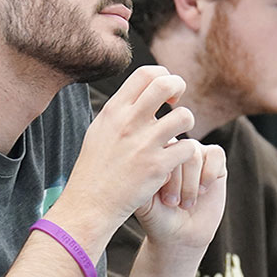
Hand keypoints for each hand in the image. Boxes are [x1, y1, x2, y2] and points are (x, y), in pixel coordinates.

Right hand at [52, 66, 212, 242]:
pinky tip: (176, 160)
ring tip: (179, 134)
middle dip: (179, 87)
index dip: (162, 76)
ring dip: (186, 123)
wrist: (89, 203)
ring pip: (184, 116)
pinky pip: (186, 148)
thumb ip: (119, 112)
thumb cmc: (94, 169)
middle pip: (165, 84)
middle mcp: (128, 122)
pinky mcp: (156, 167)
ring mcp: (143, 144)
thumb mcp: (99, 130)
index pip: (145, 73)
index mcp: (114, 110)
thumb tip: (137, 95)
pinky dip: (186, 153)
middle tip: (177, 102)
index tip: (165, 94)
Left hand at [134, 138, 226, 253]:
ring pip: (194, 153)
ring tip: (186, 203)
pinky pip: (215, 154)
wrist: (179, 235)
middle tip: (172, 203)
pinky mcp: (215, 161)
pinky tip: (202, 191)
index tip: (162, 199)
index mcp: (152, 153)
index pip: (157, 148)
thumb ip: (142, 180)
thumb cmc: (158, 216)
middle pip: (176, 151)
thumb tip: (151, 159)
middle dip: (177, 181)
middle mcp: (173, 148)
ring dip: (191, 183)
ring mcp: (194, 152)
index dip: (163, 174)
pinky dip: (209, 174)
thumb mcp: (143, 200)